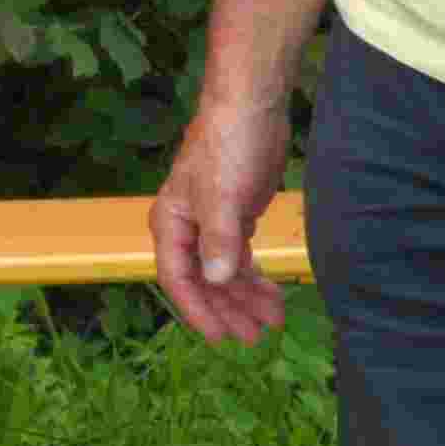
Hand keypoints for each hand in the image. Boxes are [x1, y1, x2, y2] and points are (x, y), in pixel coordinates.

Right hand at [151, 95, 295, 345]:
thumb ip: (220, 240)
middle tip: (255, 337)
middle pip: (203, 282)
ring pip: (224, 272)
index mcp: (172, 224)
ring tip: (272, 320)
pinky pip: (241, 258)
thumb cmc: (227, 146)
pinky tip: (272, 293)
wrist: (250, 107)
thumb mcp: (223, 196)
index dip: (198, 311)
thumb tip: (216, 281)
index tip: (221, 337)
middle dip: (228, 310)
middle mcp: (187, 229)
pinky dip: (255, 277)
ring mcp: (211, 224)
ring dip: (245, 297)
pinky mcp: (236, 216)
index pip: (178, 279)